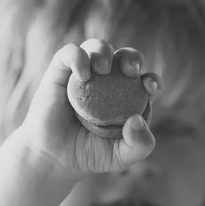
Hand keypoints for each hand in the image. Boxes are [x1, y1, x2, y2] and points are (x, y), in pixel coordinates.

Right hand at [19, 38, 161, 180]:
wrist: (52, 158)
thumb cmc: (87, 155)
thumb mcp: (121, 157)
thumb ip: (140, 145)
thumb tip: (137, 119)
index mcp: (124, 98)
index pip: (144, 80)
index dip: (152, 79)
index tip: (150, 88)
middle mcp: (105, 83)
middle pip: (125, 56)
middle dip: (132, 57)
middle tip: (130, 71)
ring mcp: (82, 75)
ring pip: (97, 47)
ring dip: (104, 51)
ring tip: (103, 69)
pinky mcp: (59, 72)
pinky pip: (69, 53)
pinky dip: (78, 57)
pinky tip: (83, 75)